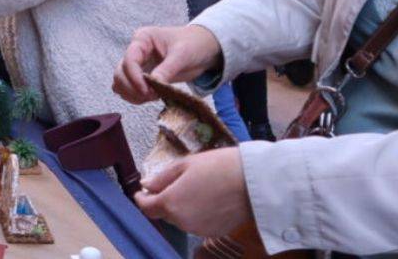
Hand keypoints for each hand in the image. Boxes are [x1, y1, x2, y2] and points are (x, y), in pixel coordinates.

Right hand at [112, 25, 221, 103]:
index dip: (134, 77)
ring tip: (153, 96)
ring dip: (132, 94)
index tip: (146, 91)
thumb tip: (153, 86)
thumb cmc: (193, 44)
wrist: (203, 47)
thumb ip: (167, 69)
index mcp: (142, 39)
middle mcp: (136, 51)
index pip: (129, 60)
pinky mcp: (143, 76)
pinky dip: (136, 97)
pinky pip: (130, 89)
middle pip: (120, 72)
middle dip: (132, 87)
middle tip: (151, 96)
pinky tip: (152, 97)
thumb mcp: (182, 54)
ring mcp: (138, 64)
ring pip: (121, 82)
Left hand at [135, 147, 250, 236]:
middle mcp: (182, 221)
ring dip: (180, 207)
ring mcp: (198, 229)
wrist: (255, 183)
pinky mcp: (214, 232)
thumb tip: (146, 185)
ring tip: (194, 188)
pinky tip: (206, 198)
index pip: (147, 208)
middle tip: (172, 184)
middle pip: (164, 213)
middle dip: (163, 200)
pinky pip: (196, 223)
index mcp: (171, 203)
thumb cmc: (219, 167)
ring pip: (180, 219)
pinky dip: (195, 213)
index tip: (142, 191)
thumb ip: (162, 178)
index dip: (142, 199)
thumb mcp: (185, 164)